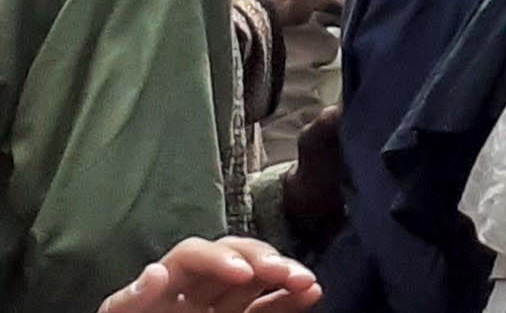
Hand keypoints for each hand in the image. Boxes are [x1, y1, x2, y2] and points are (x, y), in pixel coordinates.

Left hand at [97, 237, 317, 312]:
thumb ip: (133, 303)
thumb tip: (156, 271)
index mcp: (155, 296)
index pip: (189, 258)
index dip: (216, 258)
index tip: (241, 273)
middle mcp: (187, 297)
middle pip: (230, 258)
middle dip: (259, 259)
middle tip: (283, 272)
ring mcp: (215, 312)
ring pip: (254, 279)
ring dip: (283, 273)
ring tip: (306, 281)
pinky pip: (267, 309)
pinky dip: (290, 300)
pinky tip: (311, 293)